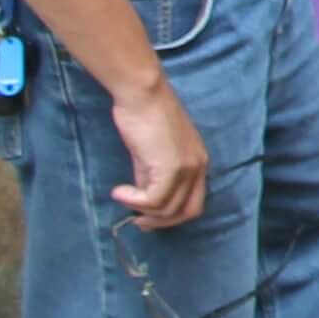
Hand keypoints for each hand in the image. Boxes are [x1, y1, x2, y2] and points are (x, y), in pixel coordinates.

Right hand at [108, 77, 210, 230]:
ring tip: (122, 196)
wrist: (143, 95)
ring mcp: (188, 167)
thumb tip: (143, 201)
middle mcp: (199, 166)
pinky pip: (154, 201)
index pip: (195, 202)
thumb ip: (152, 177)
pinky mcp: (171, 167)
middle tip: (137, 221)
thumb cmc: (144, 117)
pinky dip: (133, 202)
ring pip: (169, 209)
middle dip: (161, 222)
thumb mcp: (151, 154)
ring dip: (142, 210)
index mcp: (199, 162)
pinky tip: (119, 191)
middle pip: (188, 212)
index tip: (148, 217)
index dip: (172, 216)